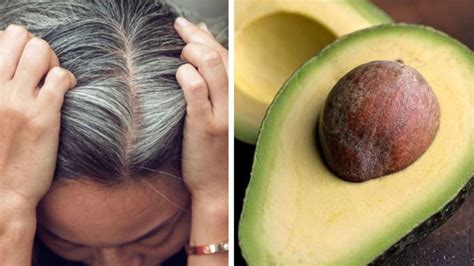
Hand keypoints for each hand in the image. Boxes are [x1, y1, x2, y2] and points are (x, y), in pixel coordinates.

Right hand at [0, 25, 75, 212]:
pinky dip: (67, 79)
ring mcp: (19, 101)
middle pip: (20, 36)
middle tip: (40, 70)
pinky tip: (65, 93)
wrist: (0, 193)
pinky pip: (61, 77)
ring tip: (52, 81)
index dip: (16, 45)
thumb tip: (11, 71)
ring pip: (41, 51)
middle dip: (35, 47)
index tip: (23, 64)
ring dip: (52, 61)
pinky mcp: (44, 115)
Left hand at [175, 17, 227, 203]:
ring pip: (212, 66)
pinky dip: (186, 76)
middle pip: (219, 55)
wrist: (215, 186)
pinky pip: (196, 91)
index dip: (206, 36)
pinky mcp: (205, 126)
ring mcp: (221, 114)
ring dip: (192, 53)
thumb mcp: (217, 115)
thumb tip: (196, 55)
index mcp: (236, 98)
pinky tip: (177, 73)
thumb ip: (210, 85)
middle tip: (179, 29)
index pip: (226, 55)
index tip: (189, 25)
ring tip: (179, 54)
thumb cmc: (211, 149)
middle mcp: (232, 102)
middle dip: (197, 37)